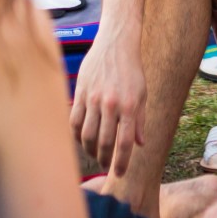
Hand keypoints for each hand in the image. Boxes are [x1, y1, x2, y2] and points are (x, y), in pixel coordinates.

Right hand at [69, 34, 146, 175]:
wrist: (115, 43)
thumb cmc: (131, 70)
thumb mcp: (142, 94)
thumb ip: (139, 120)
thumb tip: (140, 144)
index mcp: (129, 106)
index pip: (125, 142)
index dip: (122, 162)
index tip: (120, 174)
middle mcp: (110, 104)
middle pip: (104, 142)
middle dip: (104, 159)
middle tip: (105, 167)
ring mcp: (93, 99)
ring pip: (86, 134)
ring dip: (89, 150)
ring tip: (93, 154)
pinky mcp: (80, 93)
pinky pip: (75, 120)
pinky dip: (77, 134)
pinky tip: (81, 139)